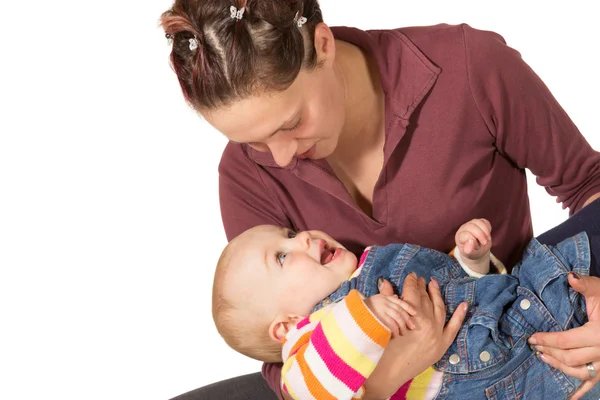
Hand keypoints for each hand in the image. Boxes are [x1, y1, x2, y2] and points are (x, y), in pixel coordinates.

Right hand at [364, 274, 467, 398]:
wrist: (388, 375)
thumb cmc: (382, 348)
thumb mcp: (383, 322)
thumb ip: (387, 300)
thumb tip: (386, 282)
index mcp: (414, 318)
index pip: (412, 294)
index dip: (410, 283)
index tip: (410, 275)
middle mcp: (429, 325)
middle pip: (425, 300)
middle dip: (421, 287)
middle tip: (419, 278)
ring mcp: (438, 336)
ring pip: (439, 309)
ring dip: (436, 295)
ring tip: (433, 284)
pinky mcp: (442, 346)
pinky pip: (454, 328)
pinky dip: (459, 316)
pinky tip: (464, 305)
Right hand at [365, 285, 416, 337]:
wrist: (353, 316)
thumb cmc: (365, 310)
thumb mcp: (376, 301)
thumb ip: (386, 299)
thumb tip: (397, 297)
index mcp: (384, 298)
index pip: (399, 302)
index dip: (408, 307)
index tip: (415, 313)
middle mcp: (383, 302)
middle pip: (400, 310)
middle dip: (407, 319)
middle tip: (412, 327)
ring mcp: (381, 309)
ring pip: (397, 317)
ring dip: (402, 326)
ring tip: (403, 333)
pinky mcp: (378, 318)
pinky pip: (391, 324)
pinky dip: (395, 330)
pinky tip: (395, 335)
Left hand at [455, 218, 491, 259]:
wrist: (477, 250)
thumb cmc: (472, 252)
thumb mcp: (470, 254)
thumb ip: (469, 250)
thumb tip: (471, 241)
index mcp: (459, 236)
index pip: (466, 235)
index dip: (473, 241)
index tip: (477, 248)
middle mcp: (463, 229)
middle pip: (471, 226)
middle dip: (480, 235)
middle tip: (485, 243)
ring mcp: (471, 224)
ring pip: (478, 222)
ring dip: (485, 231)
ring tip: (488, 239)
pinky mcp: (478, 222)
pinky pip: (484, 221)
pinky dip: (488, 227)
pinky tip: (487, 235)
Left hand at [528, 273, 599, 399]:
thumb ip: (584, 285)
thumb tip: (569, 276)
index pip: (566, 341)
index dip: (547, 340)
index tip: (532, 338)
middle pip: (570, 358)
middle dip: (550, 353)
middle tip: (534, 347)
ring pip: (580, 372)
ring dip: (560, 368)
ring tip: (544, 359)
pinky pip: (594, 382)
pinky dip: (582, 391)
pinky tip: (570, 398)